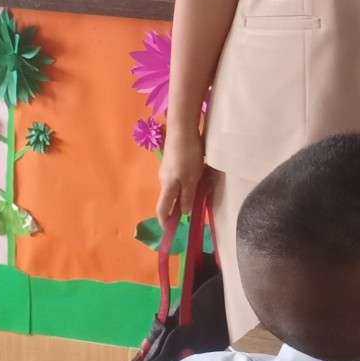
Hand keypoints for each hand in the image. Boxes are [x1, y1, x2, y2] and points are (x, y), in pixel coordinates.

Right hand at [155, 125, 214, 245]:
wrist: (182, 129)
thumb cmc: (187, 156)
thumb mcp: (190, 179)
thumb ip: (187, 197)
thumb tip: (183, 213)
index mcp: (167, 186)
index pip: (162, 209)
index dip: (165, 222)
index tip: (169, 232)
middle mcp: (164, 179)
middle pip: (169, 199)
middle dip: (177, 209)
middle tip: (190, 216)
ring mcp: (168, 168)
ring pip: (175, 187)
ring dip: (184, 195)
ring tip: (197, 197)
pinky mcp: (174, 160)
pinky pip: (180, 177)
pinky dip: (186, 183)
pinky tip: (197, 179)